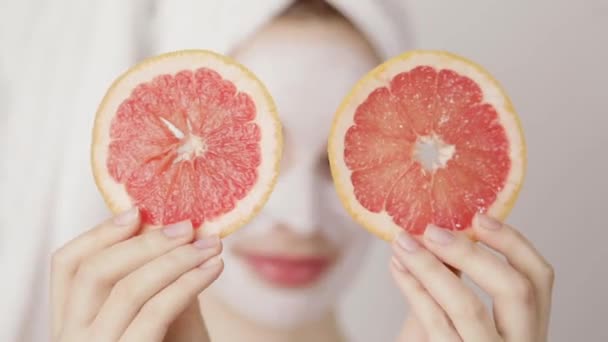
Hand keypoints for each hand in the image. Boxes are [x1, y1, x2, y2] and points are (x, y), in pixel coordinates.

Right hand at [51, 207, 222, 341]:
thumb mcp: (162, 314)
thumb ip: (160, 278)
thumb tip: (174, 228)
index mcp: (74, 321)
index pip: (67, 266)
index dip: (100, 232)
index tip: (138, 210)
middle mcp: (72, 339)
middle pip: (93, 272)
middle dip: (145, 242)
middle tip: (188, 226)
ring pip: (125, 289)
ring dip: (175, 259)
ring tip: (212, 245)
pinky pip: (154, 313)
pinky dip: (188, 283)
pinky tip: (214, 268)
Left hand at [391, 214, 553, 341]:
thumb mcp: (456, 319)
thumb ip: (454, 283)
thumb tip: (437, 233)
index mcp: (528, 327)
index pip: (540, 278)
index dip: (513, 243)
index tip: (479, 216)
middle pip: (515, 290)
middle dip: (471, 252)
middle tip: (431, 229)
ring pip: (469, 307)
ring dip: (430, 267)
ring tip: (402, 243)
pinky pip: (434, 324)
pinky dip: (413, 290)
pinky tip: (398, 268)